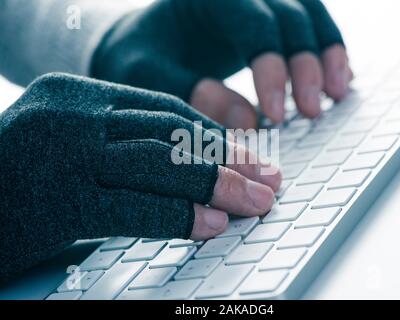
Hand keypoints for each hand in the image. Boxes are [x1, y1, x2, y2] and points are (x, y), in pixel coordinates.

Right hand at [0, 73, 279, 278]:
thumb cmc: (14, 186)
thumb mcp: (69, 152)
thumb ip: (120, 153)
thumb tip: (191, 175)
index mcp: (75, 94)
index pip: (164, 112)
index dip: (214, 137)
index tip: (250, 157)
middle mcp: (70, 113)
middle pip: (169, 133)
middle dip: (227, 160)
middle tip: (268, 180)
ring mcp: (61, 151)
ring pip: (159, 162)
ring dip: (216, 185)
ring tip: (256, 203)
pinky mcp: (54, 198)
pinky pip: (134, 205)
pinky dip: (179, 216)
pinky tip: (212, 225)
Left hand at [92, 0, 352, 128]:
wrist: (143, 43)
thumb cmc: (141, 57)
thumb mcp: (149, 74)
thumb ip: (192, 93)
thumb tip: (246, 119)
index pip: (253, 24)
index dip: (271, 68)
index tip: (274, 115)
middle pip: (290, 17)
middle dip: (306, 66)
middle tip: (311, 111)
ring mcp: (259, 3)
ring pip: (309, 17)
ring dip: (328, 56)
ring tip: (338, 95)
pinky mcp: (270, 20)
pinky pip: (310, 27)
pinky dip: (328, 52)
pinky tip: (338, 80)